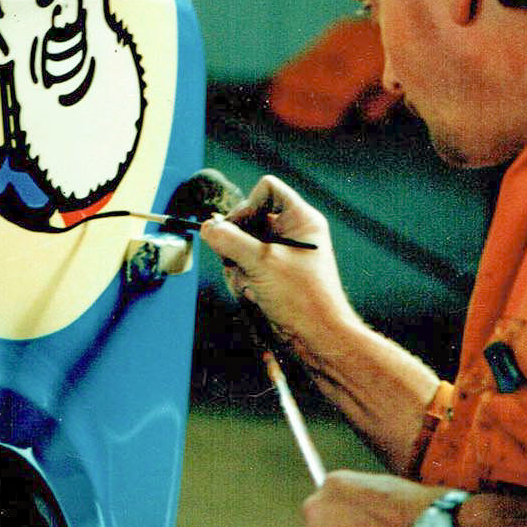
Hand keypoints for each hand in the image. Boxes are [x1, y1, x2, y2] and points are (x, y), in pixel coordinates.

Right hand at [198, 175, 356, 347]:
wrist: (318, 337)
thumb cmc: (304, 299)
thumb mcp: (262, 263)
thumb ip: (230, 240)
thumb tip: (208, 228)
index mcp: (300, 219)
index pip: (267, 190)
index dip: (248, 205)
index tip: (239, 229)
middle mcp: (291, 232)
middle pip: (247, 219)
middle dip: (237, 244)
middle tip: (239, 262)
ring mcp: (281, 254)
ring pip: (241, 246)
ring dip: (238, 267)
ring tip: (251, 286)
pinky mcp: (272, 273)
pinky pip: (245, 266)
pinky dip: (242, 280)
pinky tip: (252, 294)